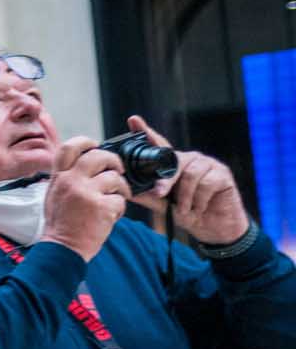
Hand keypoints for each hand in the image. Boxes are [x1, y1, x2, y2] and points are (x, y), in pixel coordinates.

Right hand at [41, 139, 128, 261]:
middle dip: (114, 161)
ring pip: (115, 178)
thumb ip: (67, 177)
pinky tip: (111, 215)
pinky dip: (120, 208)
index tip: (96, 146)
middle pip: (99, 156)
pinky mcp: (102, 207)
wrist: (62, 249)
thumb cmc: (60, 224)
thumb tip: (86, 162)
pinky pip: (120, 199)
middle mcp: (71, 182)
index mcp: (58, 178)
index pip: (69, 147)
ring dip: (121, 188)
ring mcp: (86, 194)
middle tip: (118, 171)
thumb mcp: (54, 195)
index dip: (86, 141)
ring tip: (116, 199)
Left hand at [125, 116, 249, 245]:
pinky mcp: (223, 173)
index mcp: (174, 165)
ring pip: (190, 174)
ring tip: (185, 209)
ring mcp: (207, 164)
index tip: (134, 120)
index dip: (147, 133)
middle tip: (160, 194)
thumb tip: (126, 189)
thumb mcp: (163, 206)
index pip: (160, 146)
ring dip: (185, 196)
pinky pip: (207, 183)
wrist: (213, 228)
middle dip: (165, 181)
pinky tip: (200, 207)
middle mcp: (190, 160)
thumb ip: (148, 196)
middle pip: (173, 162)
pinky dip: (200, 200)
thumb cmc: (188, 213)